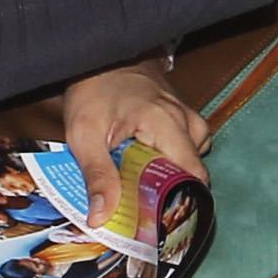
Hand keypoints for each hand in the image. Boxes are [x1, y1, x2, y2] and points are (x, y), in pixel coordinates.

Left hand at [63, 66, 208, 213]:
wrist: (101, 57)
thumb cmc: (93, 92)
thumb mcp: (84, 136)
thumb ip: (96, 175)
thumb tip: (101, 217)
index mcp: (167, 124)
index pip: (193, 173)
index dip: (179, 201)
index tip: (156, 219)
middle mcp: (187, 121)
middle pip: (193, 171)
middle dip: (170, 192)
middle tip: (142, 207)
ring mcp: (189, 117)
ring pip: (191, 161)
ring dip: (169, 175)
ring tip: (141, 184)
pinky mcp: (184, 118)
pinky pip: (187, 148)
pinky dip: (169, 161)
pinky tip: (146, 164)